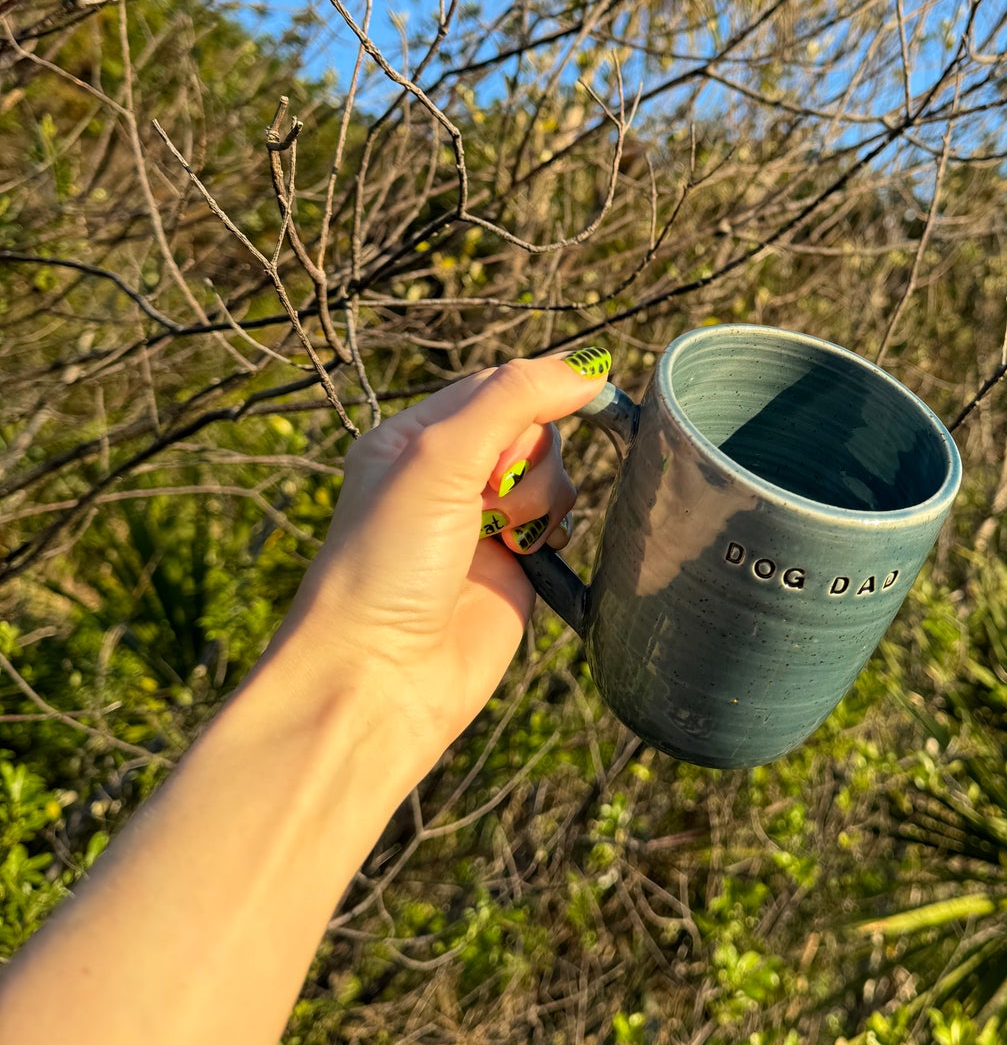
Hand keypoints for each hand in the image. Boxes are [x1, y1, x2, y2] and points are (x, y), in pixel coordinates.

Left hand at [280, 347, 610, 757]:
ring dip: (541, 500)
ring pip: (555, 476)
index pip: (496, 386)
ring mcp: (482, 524)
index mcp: (414, 439)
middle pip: (533, 430)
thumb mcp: (439, 459)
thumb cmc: (388, 565)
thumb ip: (511, 399)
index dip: (538, 390)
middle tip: (489, 498)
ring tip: (500, 537)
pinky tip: (532, 553)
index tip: (584, 394)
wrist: (382, 677)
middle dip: (528, 459)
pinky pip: (561, 525)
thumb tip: (586, 367)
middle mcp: (448, 477)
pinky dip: (557, 532)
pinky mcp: (514, 568)